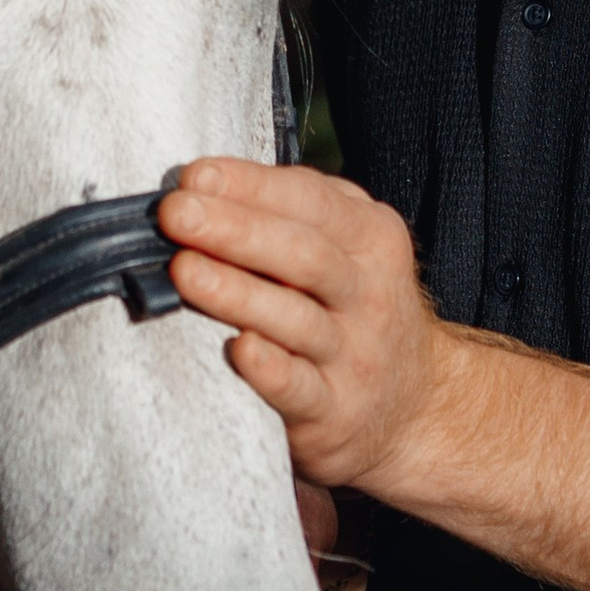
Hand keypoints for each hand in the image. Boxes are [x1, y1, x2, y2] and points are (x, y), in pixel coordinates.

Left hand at [156, 156, 466, 521]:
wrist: (415, 403)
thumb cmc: (353, 308)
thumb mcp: (348, 248)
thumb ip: (290, 214)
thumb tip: (200, 189)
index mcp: (372, 238)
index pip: (311, 200)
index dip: (249, 185)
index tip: (193, 177)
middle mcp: (371, 294)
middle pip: (304, 255)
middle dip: (234, 229)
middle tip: (174, 215)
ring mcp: (357, 356)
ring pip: (297, 320)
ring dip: (236, 293)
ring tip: (183, 270)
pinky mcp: (336, 412)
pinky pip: (301, 390)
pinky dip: (270, 370)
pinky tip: (239, 350)